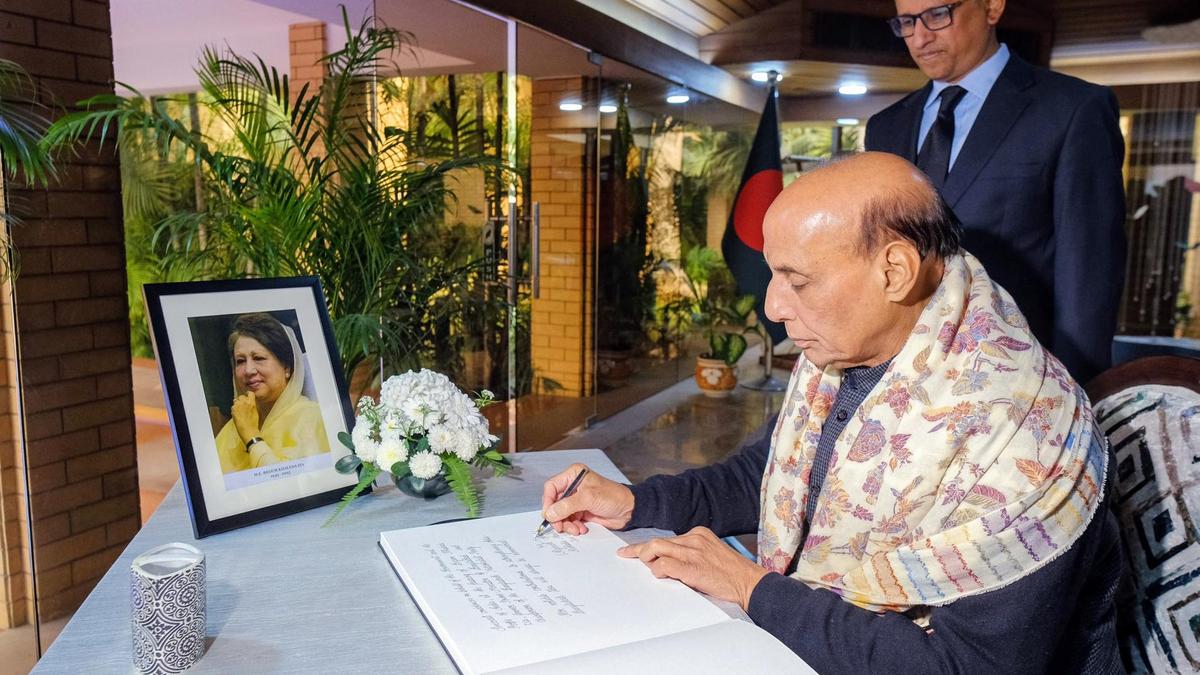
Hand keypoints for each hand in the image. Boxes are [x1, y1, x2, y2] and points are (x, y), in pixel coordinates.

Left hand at [230, 391, 260, 443]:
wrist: (248, 430)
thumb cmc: (254, 423)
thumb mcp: (256, 412)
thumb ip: (252, 405)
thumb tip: (250, 401)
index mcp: (252, 403)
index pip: (250, 393)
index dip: (248, 394)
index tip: (247, 396)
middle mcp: (245, 402)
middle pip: (241, 396)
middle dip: (241, 399)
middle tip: (242, 405)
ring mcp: (238, 406)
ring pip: (235, 400)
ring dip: (237, 403)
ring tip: (239, 410)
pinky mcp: (233, 410)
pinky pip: (232, 406)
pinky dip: (234, 409)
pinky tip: (237, 414)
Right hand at [541, 463, 634, 534]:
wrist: (629, 510)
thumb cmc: (614, 497)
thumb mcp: (589, 498)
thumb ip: (567, 505)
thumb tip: (550, 513)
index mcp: (573, 475)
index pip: (551, 487)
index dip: (548, 502)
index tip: (549, 515)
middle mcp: (573, 486)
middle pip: (554, 503)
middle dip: (557, 516)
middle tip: (561, 527)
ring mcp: (576, 499)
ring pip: (560, 514)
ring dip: (566, 524)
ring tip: (576, 529)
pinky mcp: (581, 510)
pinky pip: (569, 520)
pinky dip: (572, 526)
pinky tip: (581, 528)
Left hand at [618, 526, 768, 610]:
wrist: (750, 583)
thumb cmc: (731, 574)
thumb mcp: (710, 556)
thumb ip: (690, 554)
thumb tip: (666, 563)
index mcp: (698, 534)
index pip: (667, 538)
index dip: (650, 545)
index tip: (636, 550)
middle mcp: (694, 539)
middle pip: (658, 541)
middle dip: (639, 549)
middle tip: (625, 554)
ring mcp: (693, 552)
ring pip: (657, 548)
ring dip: (644, 558)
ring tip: (639, 565)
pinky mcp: (692, 567)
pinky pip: (665, 564)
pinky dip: (657, 570)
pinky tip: (658, 575)